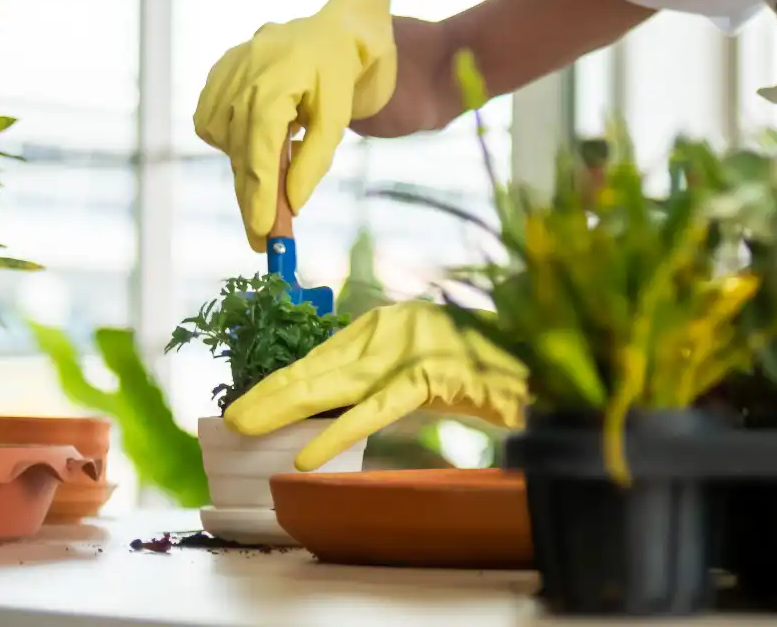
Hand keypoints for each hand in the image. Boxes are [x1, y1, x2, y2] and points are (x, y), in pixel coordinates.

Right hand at [194, 0, 397, 250]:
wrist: (337, 27)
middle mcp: (245, 71)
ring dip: (245, 167)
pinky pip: (210, 121)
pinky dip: (230, 140)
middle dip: (252, 197)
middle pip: (240, 150)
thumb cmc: (343, 69)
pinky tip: (257, 144)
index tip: (264, 233)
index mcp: (277, 78)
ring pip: (223, 140)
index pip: (260, 148)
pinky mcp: (219, 71)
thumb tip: (292, 204)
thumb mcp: (338, 115)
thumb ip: (314, 158)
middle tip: (266, 239)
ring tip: (272, 181)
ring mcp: (228, 69)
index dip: (259, 194)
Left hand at [222, 300, 528, 470]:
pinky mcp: (433, 375)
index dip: (288, 378)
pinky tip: (308, 454)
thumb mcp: (424, 368)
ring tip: (248, 425)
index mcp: (393, 321)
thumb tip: (332, 405)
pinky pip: (378, 408)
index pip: (327, 353)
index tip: (253, 399)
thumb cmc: (487, 367)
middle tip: (233, 417)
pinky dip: (340, 430)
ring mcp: (415, 348)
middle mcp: (398, 327)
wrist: (543, 362)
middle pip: (323, 364)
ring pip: (339, 382)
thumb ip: (383, 376)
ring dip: (288, 406)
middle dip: (275, 391)